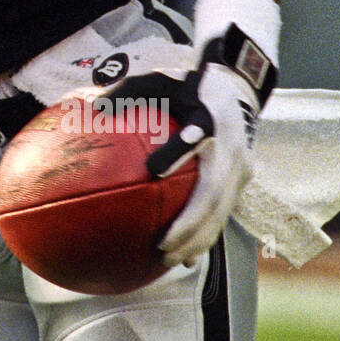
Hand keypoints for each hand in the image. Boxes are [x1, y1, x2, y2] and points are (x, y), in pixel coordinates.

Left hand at [144, 64, 256, 268]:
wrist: (232, 88)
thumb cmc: (186, 85)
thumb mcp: (158, 80)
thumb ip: (129, 92)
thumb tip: (96, 108)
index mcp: (210, 117)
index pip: (197, 134)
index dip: (178, 151)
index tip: (154, 170)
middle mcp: (232, 148)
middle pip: (214, 192)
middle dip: (190, 224)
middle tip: (161, 246)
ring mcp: (242, 168)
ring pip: (222, 211)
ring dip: (198, 239)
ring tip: (170, 260)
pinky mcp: (242, 181)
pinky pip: (223, 213)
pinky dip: (206, 236)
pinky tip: (185, 258)